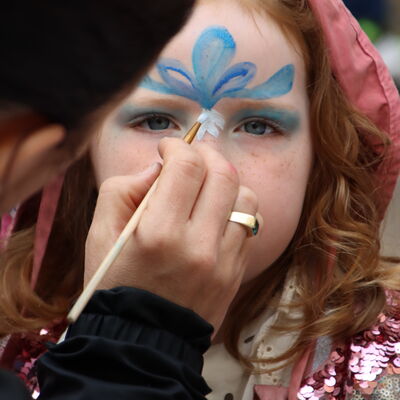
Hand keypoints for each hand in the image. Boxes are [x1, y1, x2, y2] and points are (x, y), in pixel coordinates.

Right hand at [85, 137, 258, 331]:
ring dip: (226, 181)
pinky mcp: (236, 273)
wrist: (141, 340)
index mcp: (159, 233)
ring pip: (246, 197)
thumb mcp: (101, 234)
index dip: (177, 146)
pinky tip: (215, 213)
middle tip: (190, 159)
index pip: (186, 167)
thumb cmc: (115, 284)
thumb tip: (160, 167)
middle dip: (205, 155)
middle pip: (223, 174)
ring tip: (206, 186)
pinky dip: (235, 208)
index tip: (167, 148)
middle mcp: (198, 245)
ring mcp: (224, 261)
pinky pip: (250, 225)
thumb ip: (124, 188)